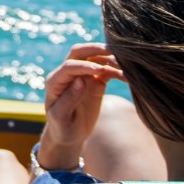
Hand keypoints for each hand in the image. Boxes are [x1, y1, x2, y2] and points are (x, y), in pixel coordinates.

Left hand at [37, 43, 123, 170]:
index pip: (69, 66)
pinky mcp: (95, 81)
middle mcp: (68, 74)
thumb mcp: (61, 117)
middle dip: (95, 48)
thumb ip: (68, 99)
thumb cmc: (62, 127)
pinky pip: (107, 71)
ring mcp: (82, 76)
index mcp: (55, 81)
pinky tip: (128, 76)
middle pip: (79, 53)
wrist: (69, 134)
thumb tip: (80, 80)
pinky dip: (117, 71)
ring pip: (95, 59)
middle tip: (113, 50)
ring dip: (109, 59)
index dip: (84, 65)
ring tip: (126, 65)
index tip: (99, 69)